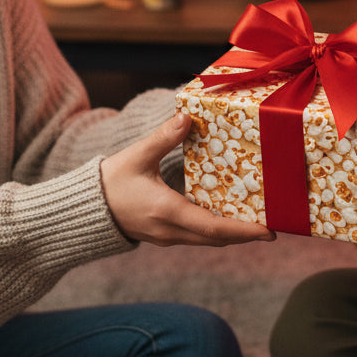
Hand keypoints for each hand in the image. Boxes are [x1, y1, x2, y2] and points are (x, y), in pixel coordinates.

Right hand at [100, 112, 274, 246]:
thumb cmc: (108, 182)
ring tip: (257, 221)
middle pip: (216, 238)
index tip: (268, 231)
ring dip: (232, 233)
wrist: (83, 211)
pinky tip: (227, 216)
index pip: (213, 227)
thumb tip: (186, 117)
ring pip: (207, 240)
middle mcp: (170, 230)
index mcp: (167, 211)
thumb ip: (162, 138)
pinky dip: (216, 230)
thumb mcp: (135, 156)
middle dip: (246, 234)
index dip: (243, 230)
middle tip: (274, 225)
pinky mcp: (163, 235)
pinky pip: (197, 236)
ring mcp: (166, 237)